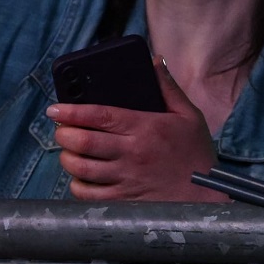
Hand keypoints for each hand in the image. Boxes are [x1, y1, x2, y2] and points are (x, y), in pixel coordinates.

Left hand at [48, 58, 217, 201]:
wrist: (208, 199)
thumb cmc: (197, 156)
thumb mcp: (189, 116)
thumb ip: (168, 88)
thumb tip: (155, 61)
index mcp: (145, 128)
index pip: (99, 116)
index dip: (72, 111)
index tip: (54, 109)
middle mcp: (132, 153)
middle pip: (84, 142)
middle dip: (64, 134)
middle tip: (60, 130)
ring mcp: (126, 180)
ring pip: (82, 169)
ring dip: (67, 159)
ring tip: (68, 151)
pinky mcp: (125, 201)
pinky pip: (90, 195)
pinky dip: (77, 186)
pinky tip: (80, 178)